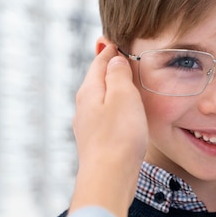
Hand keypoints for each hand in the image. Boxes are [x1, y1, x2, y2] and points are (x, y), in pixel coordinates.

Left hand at [69, 41, 147, 216]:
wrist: (110, 177)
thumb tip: (114, 58)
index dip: (111, 49)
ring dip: (116, 89)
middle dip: (112, 67)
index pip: (99, 61)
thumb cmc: (119, 137)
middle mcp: (85, 106)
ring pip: (103, 98)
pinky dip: (117, 107)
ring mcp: (90, 125)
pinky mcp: (99, 141)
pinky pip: (108, 115)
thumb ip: (118, 74)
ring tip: (130, 82)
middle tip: (127, 55)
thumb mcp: (122, 96)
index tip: (121, 39)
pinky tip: (127, 113)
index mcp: (89, 90)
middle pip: (98, 79)